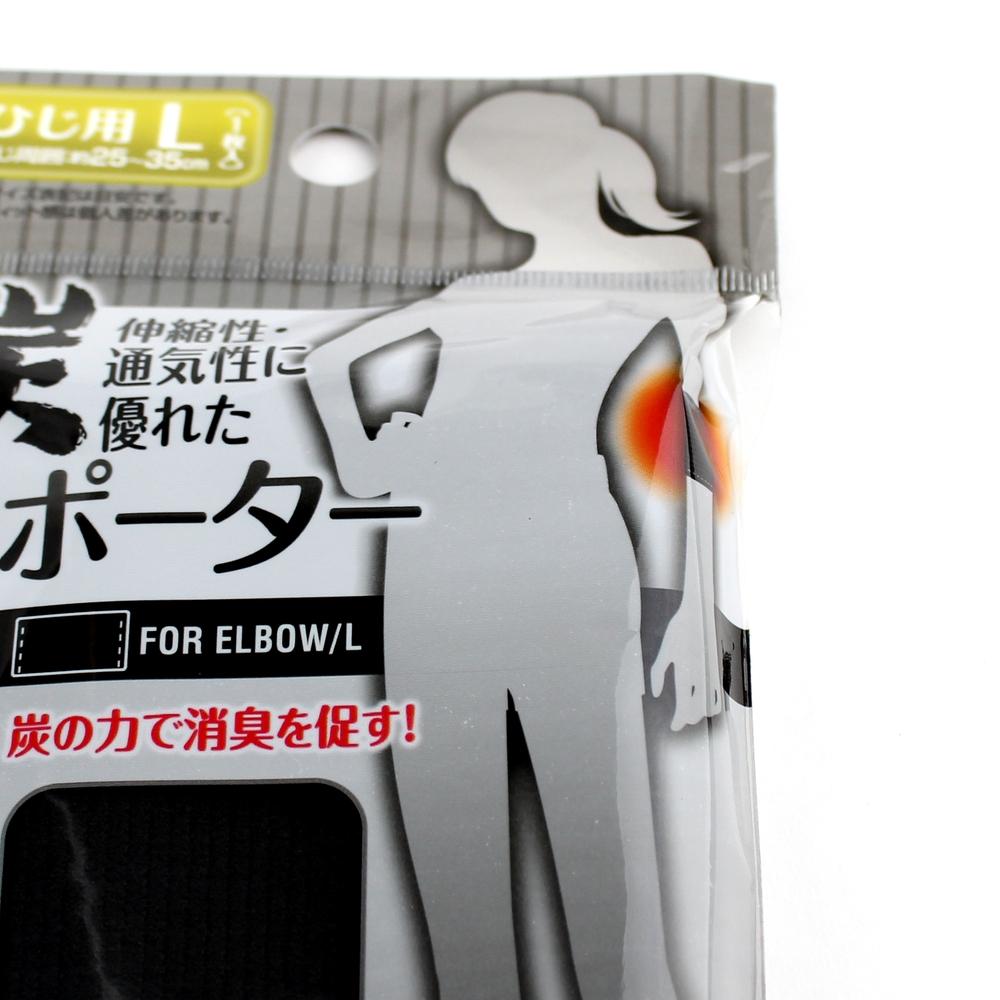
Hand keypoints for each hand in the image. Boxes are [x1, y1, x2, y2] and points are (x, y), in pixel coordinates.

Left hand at [650, 586, 722, 730]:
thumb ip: (658, 673)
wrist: (698, 611)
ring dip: (701, 712)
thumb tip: (656, 694)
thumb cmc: (678, 630)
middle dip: (688, 718)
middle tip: (680, 721)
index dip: (679, 720)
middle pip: (698, 710)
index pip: (684, 706)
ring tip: (691, 714)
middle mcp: (701, 675)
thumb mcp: (664, 650)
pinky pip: (721, 693)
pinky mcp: (720, 666)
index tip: (674, 726)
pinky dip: (713, 703)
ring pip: (711, 705)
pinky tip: (704, 703)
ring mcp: (713, 671)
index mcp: (686, 672)